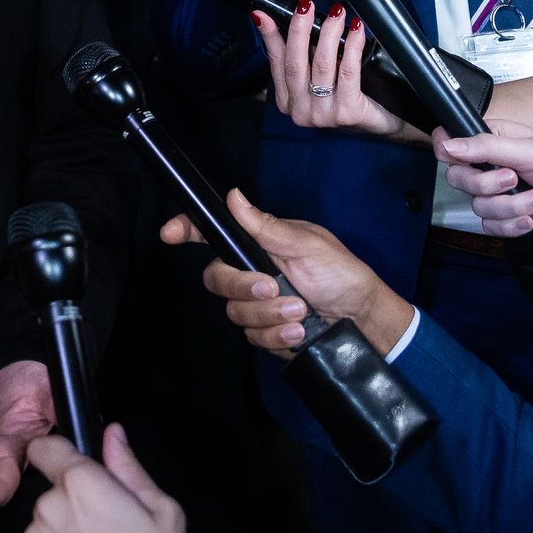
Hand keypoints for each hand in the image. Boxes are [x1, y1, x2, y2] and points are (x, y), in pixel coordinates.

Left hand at [15, 426, 189, 532]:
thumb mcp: (164, 516)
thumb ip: (130, 469)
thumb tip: (113, 435)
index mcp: (83, 486)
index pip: (48, 447)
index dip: (60, 453)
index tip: (71, 465)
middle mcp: (48, 509)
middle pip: (54, 494)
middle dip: (75, 507)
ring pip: (46, 528)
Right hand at [162, 189, 414, 356]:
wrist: (362, 318)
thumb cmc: (341, 273)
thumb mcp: (308, 245)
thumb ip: (267, 226)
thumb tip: (233, 196)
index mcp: (258, 244)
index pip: (213, 233)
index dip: (186, 230)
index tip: (170, 233)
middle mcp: (251, 272)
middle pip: (215, 278)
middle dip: (242, 286)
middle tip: (273, 288)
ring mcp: (256, 303)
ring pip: (234, 311)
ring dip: (269, 314)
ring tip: (301, 312)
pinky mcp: (264, 331)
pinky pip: (252, 336)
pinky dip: (277, 335)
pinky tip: (299, 333)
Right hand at [255, 0, 406, 136]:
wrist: (383, 123)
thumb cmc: (351, 96)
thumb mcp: (322, 75)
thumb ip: (306, 51)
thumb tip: (297, 12)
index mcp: (288, 102)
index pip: (276, 62)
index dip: (271, 35)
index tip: (265, 13)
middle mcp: (301, 111)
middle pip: (295, 63)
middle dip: (299, 29)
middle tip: (306, 4)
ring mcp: (323, 115)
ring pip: (321, 65)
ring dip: (328, 33)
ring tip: (337, 13)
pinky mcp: (347, 113)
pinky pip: (348, 72)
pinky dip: (351, 46)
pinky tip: (355, 30)